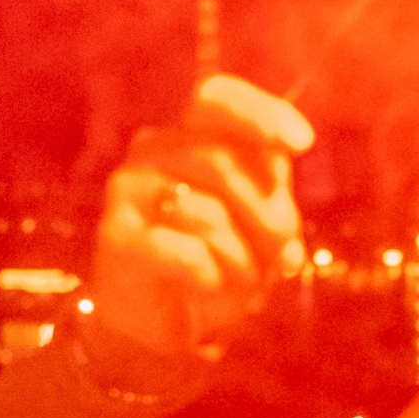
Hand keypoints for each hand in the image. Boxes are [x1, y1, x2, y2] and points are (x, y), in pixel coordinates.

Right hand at [87, 74, 313, 364]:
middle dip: (268, 216)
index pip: (217, 98)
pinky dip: (213, 277)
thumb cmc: (215, 258)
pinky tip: (210, 287)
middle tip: (282, 257)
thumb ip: (274, 200)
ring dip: (243, 258)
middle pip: (222, 162)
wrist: (157, 318)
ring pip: (207, 213)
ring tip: (244, 281)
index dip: (260, 114)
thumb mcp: (258, 224)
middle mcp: (152, 150)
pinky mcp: (117, 237)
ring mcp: (129, 190)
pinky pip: (187, 253)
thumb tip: (286, 212)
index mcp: (189, 135)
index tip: (301, 144)